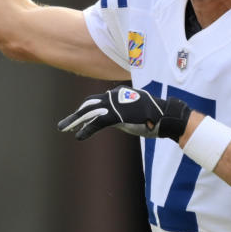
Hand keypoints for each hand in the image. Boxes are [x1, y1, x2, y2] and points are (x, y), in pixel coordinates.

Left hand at [58, 85, 191, 141]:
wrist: (166, 116)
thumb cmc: (155, 115)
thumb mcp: (136, 111)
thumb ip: (124, 112)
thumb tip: (117, 119)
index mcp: (119, 95)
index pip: (97, 101)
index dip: (85, 110)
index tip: (77, 119)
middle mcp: (114, 97)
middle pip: (89, 105)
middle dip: (76, 115)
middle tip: (64, 125)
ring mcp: (115, 105)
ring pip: (89, 112)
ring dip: (74, 121)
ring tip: (63, 129)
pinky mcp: (117, 115)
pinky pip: (97, 123)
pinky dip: (86, 130)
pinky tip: (79, 136)